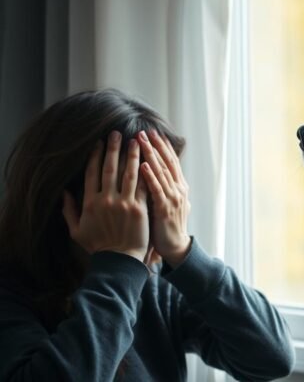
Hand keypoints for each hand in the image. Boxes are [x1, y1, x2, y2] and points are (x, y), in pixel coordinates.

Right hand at [63, 132, 149, 261]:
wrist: (119, 260)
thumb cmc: (99, 246)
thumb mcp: (76, 231)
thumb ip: (69, 210)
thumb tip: (64, 192)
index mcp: (89, 202)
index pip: (91, 173)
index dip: (95, 156)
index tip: (98, 143)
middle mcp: (105, 200)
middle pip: (109, 168)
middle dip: (112, 148)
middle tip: (116, 133)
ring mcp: (123, 203)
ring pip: (128, 173)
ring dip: (131, 154)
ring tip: (135, 140)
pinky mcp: (139, 208)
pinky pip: (142, 186)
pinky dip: (145, 171)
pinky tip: (148, 159)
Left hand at [138, 130, 190, 266]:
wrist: (175, 247)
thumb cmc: (167, 225)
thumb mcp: (168, 202)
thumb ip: (162, 187)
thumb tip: (153, 172)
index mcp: (179, 187)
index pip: (171, 162)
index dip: (162, 147)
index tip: (153, 133)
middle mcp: (178, 189)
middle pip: (167, 162)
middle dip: (156, 146)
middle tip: (145, 131)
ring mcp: (173, 198)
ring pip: (161, 172)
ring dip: (151, 155)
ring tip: (141, 141)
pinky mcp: (165, 209)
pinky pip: (156, 189)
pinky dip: (149, 176)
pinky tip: (142, 165)